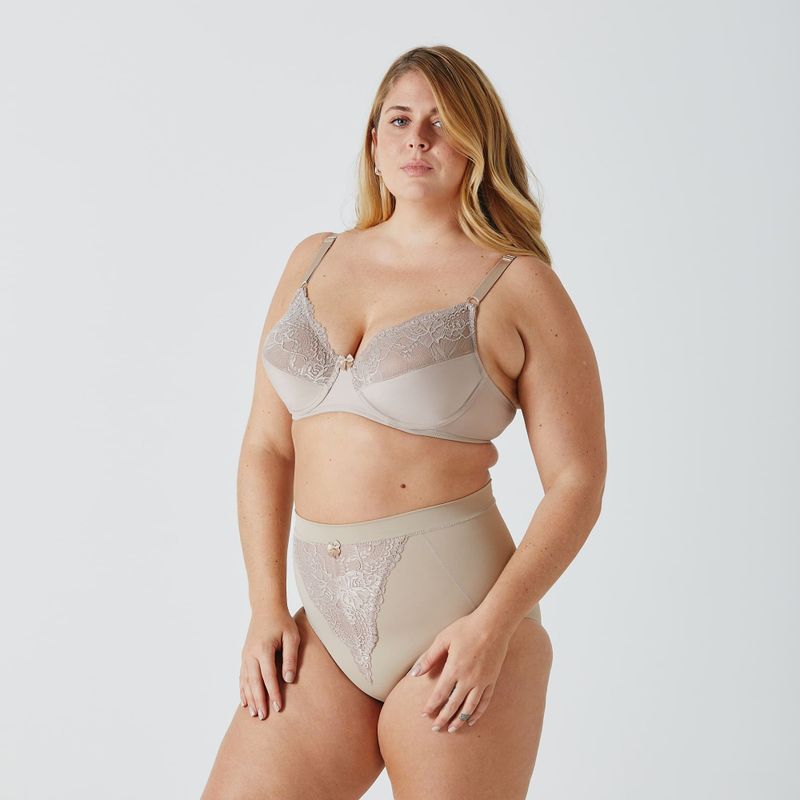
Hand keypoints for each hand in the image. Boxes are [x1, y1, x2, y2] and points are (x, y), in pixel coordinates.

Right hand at [239, 608, 299, 719]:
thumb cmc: (282, 622)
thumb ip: (291, 657)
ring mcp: (245, 655)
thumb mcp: (292, 636)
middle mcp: (251, 654)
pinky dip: (242, 690)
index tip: (278, 707)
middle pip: (254, 682)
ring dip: (249, 698)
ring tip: (254, 714)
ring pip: (245, 681)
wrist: (266, 608)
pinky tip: (244, 702)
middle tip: (263, 717)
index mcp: (263, 649)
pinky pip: (242, 676)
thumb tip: (289, 680)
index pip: (268, 676)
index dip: (273, 693)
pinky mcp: (244, 656)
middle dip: (259, 700)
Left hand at [408, 609, 512, 732]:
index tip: (424, 715)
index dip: (431, 706)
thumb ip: (429, 657)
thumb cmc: (467, 628)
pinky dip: (477, 713)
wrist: (494, 625)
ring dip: (459, 720)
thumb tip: (415, 673)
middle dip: (443, 718)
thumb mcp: (443, 639)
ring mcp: (482, 681)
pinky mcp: (492, 680)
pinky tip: (471, 719)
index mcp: (454, 669)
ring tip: (452, 729)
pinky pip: (484, 702)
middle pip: (453, 705)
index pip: (440, 694)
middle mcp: (468, 679)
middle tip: (435, 729)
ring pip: (469, 707)